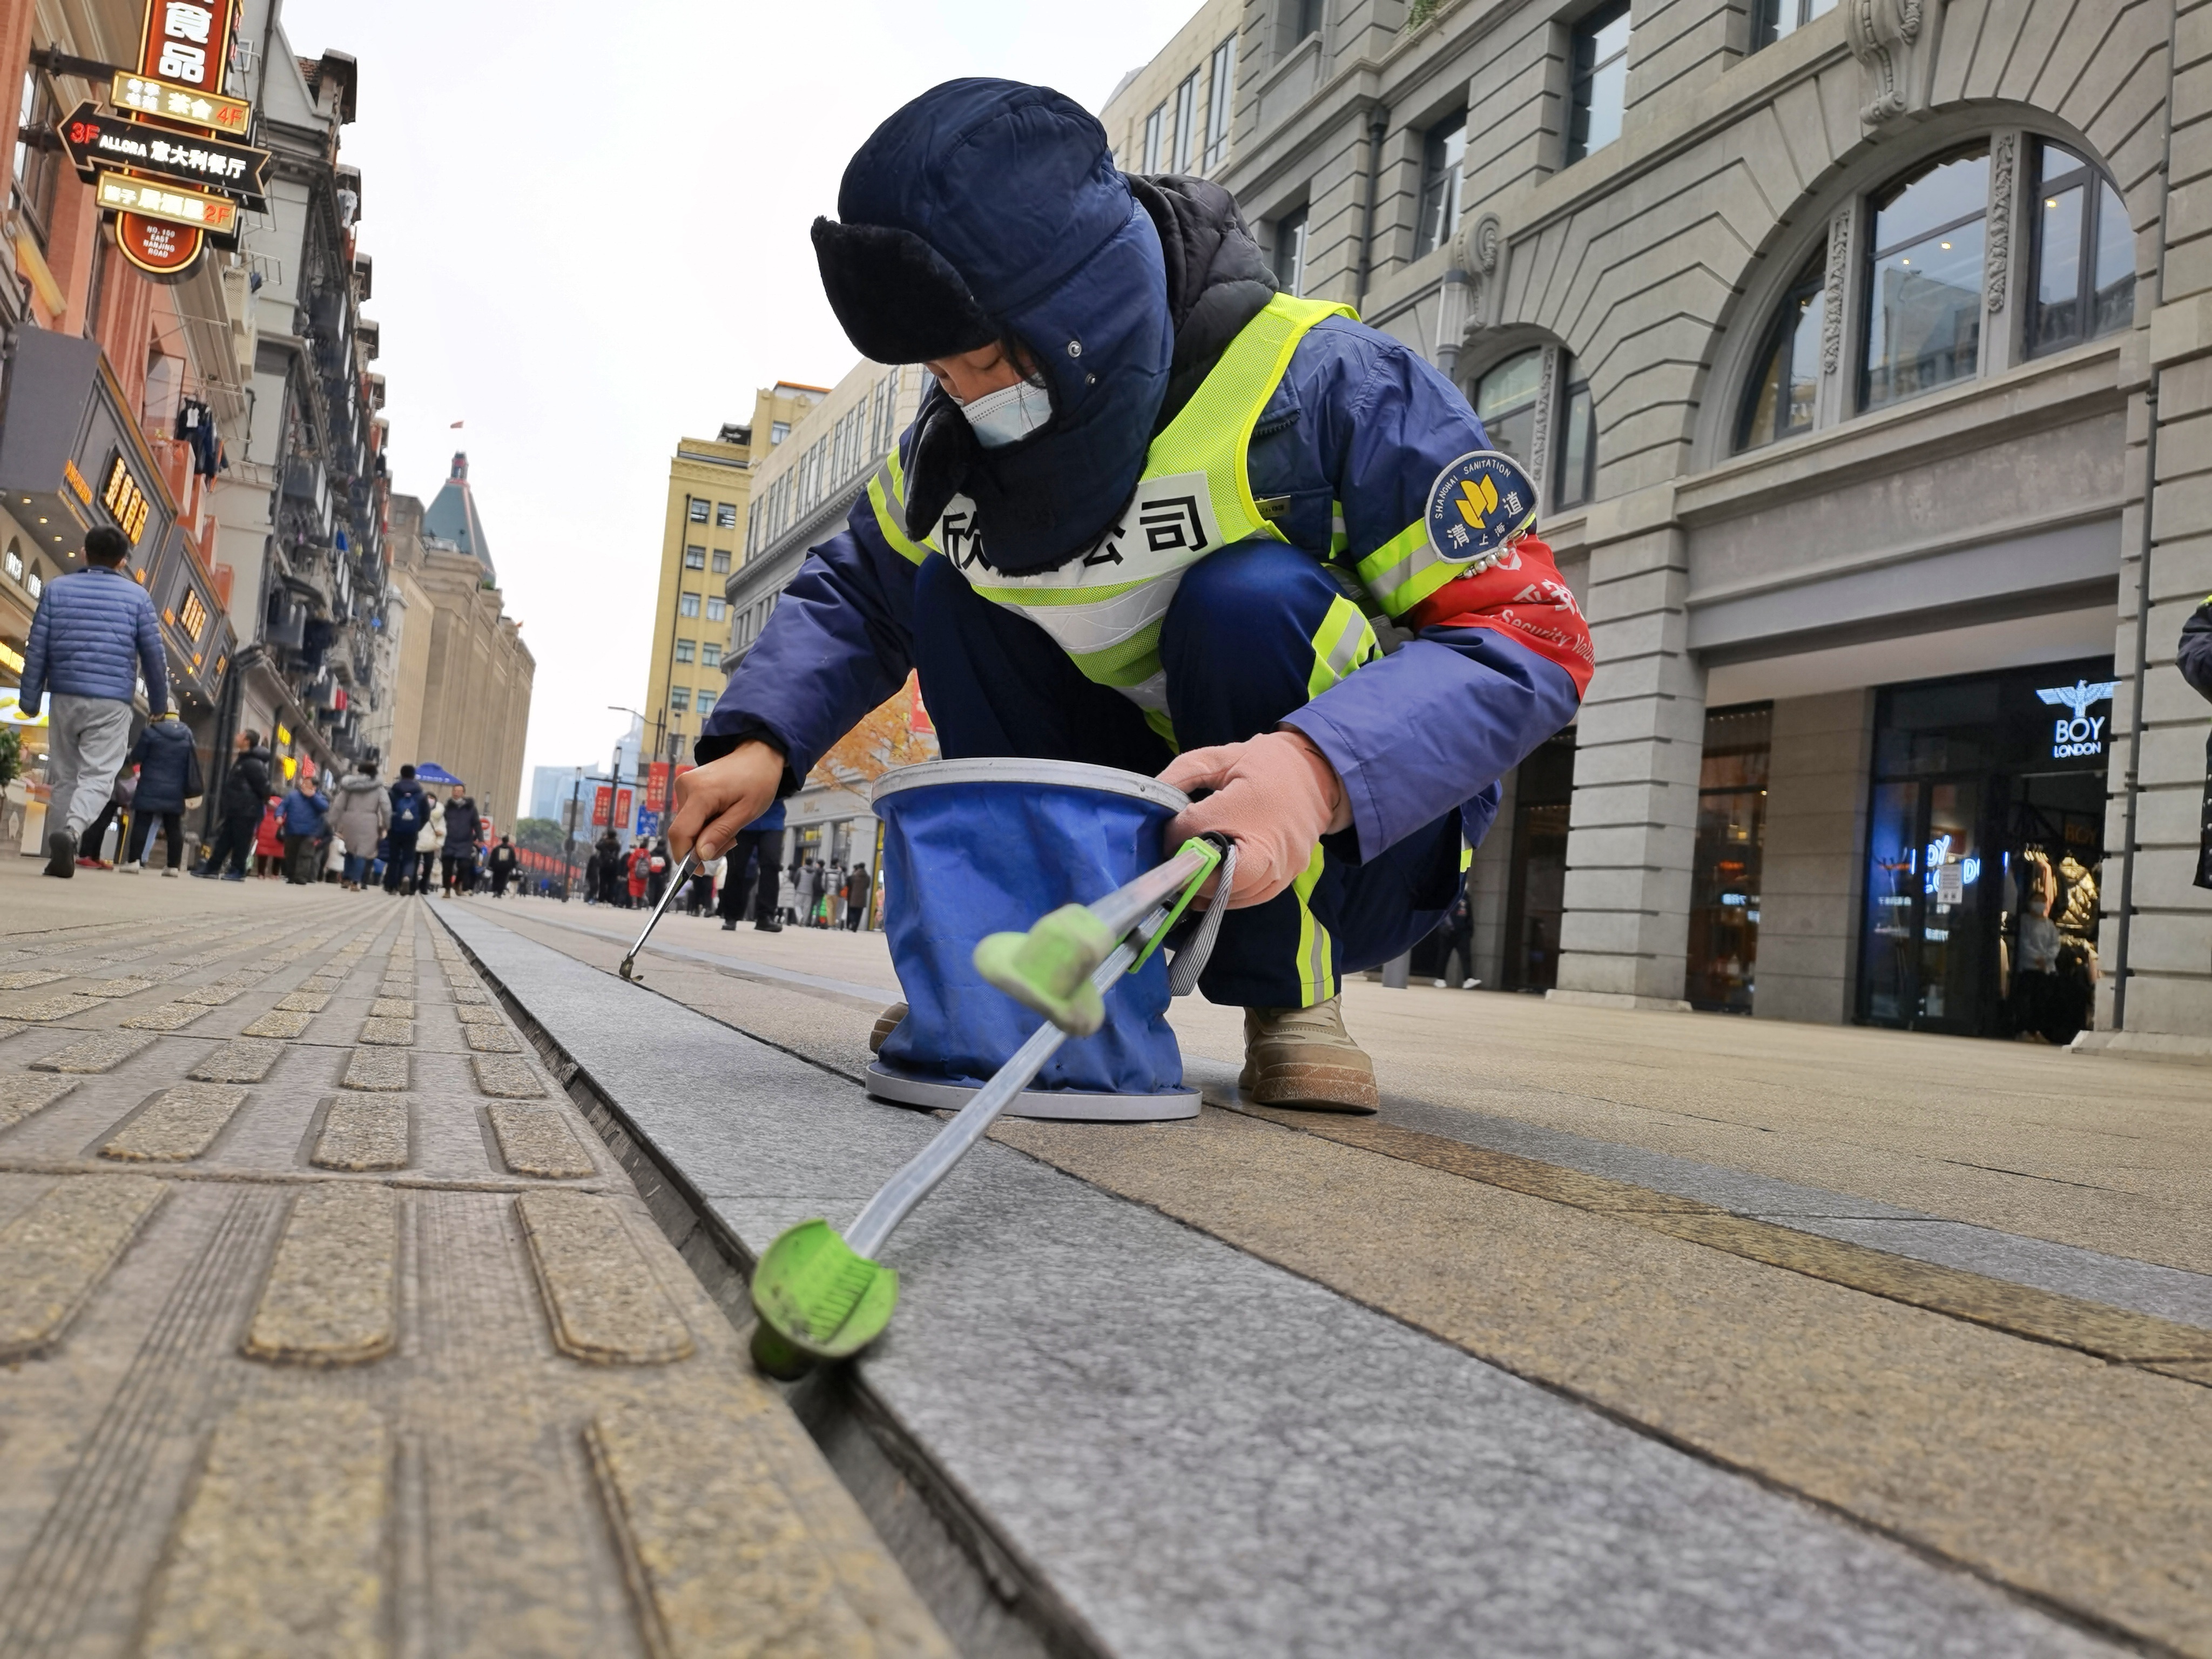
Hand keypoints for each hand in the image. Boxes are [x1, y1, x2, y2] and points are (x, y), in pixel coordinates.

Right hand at [670, 739, 784, 861]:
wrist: (758, 755)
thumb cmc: (758, 781)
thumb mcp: (746, 812)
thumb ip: (721, 833)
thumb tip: (700, 855)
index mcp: (700, 793)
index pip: (680, 833)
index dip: (685, 857)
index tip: (699, 871)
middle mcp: (685, 787)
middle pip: (684, 831)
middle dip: (703, 845)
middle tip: (731, 841)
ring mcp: (684, 785)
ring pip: (687, 825)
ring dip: (706, 835)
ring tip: (730, 825)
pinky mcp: (686, 786)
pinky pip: (690, 815)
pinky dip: (705, 823)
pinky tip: (722, 816)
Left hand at [1160, 729, 1350, 907]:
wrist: (1321, 774)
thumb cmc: (1267, 764)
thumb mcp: (1221, 757)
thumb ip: (1181, 774)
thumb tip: (1148, 797)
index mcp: (1247, 805)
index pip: (1195, 831)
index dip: (1174, 834)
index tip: (1170, 830)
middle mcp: (1268, 843)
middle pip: (1216, 876)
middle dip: (1189, 872)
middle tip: (1173, 864)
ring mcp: (1282, 866)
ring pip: (1232, 894)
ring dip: (1205, 888)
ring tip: (1189, 874)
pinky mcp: (1288, 877)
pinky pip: (1251, 898)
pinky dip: (1227, 895)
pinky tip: (1211, 884)